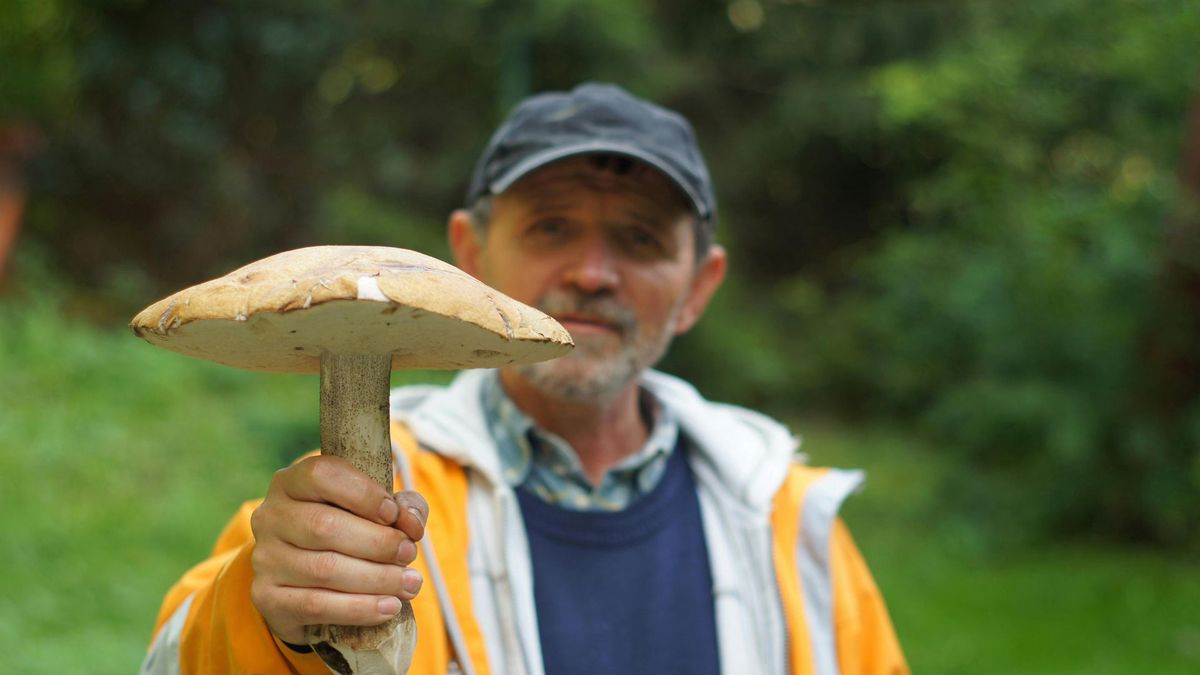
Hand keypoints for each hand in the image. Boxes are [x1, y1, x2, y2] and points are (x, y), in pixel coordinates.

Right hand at [249, 455, 427, 645]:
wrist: (307, 584)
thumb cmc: (349, 533)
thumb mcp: (377, 509)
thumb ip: (402, 506)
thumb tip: (411, 522)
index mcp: (292, 482)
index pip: (322, 475)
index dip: (364, 494)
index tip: (393, 514)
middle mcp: (270, 516)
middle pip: (325, 526)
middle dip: (378, 542)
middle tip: (409, 553)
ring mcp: (265, 558)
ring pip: (324, 568)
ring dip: (377, 578)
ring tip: (410, 583)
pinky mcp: (268, 598)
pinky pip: (316, 605)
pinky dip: (360, 608)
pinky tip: (389, 607)